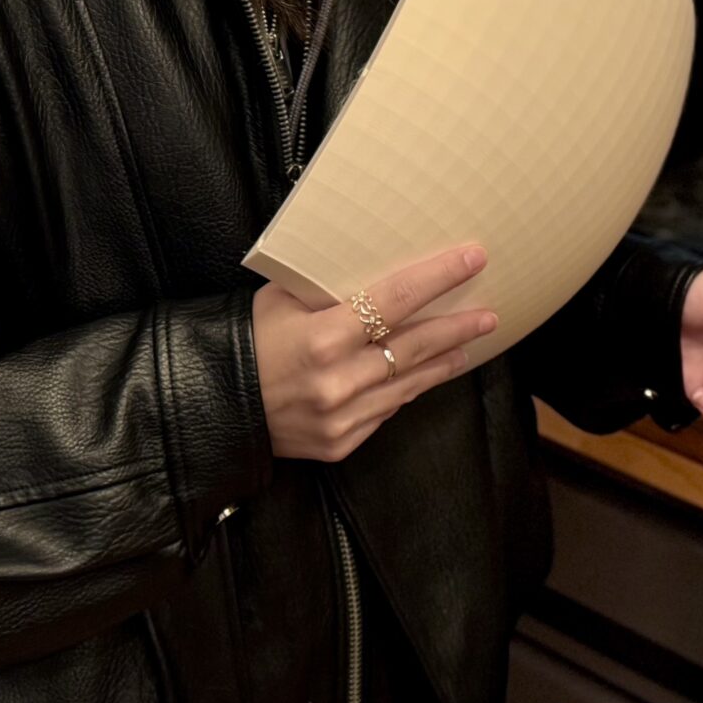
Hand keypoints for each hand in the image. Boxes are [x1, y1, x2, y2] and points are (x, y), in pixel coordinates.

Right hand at [253, 244, 499, 462]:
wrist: (213, 403)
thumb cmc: (247, 339)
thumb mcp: (283, 300)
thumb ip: (329, 290)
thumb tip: (377, 271)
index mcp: (322, 337)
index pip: (395, 299)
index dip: (438, 277)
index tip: (472, 259)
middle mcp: (338, 381)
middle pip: (414, 347)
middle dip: (456, 326)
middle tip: (489, 313)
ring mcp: (343, 417)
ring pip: (408, 383)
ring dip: (443, 362)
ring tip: (469, 343)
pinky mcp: (342, 443)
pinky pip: (386, 411)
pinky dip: (405, 389)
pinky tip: (422, 374)